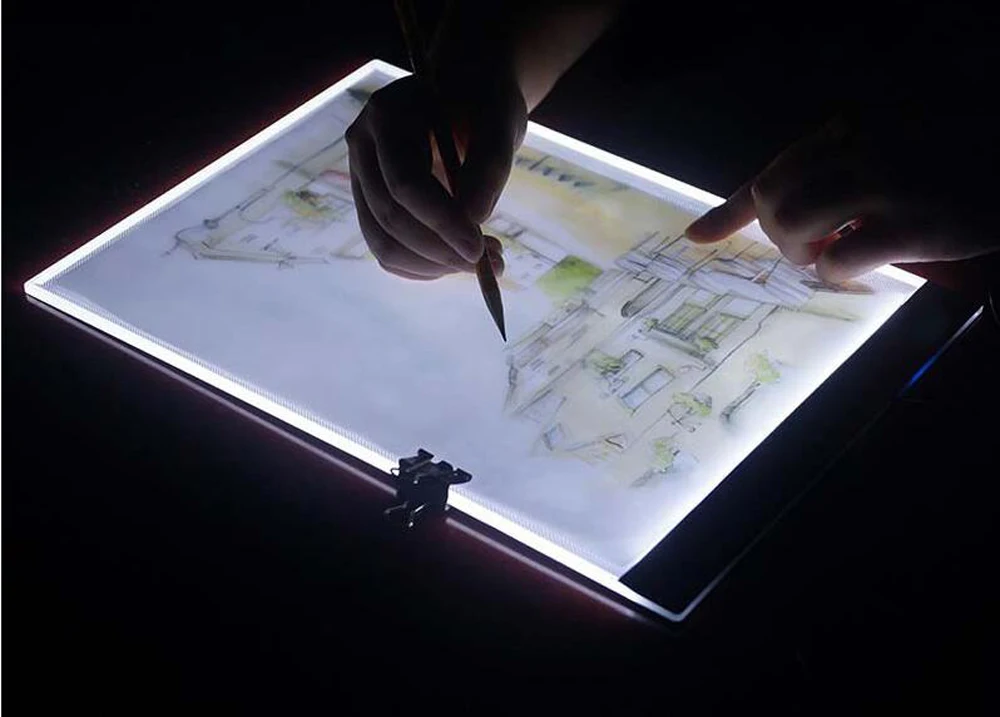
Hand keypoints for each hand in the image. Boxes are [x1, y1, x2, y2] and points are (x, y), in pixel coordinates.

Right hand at [346, 71, 526, 279]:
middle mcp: (362, 147)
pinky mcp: (370, 205)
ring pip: (383, 244)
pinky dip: (427, 268)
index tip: (479, 250)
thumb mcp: (499, 119)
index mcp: (386, 115)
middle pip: (390, 219)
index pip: (405, 183)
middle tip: (494, 262)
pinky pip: (389, 252)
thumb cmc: (484, 101)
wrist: (467, 97)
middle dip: (442, 251)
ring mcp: (361, 179)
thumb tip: (475, 218)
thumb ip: (490, 163)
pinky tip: (462, 258)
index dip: (441, 222)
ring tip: (488, 261)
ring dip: (436, 266)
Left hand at [683, 114, 998, 283]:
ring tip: (831, 252)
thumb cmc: (936, 160)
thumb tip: (754, 216)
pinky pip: (839, 260)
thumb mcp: (876, 147)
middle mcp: (859, 147)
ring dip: (802, 253)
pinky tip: (862, 262)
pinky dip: (838, 272)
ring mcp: (885, 184)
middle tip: (807, 245)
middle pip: (772, 200)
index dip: (728, 212)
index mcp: (846, 127)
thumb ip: (817, 172)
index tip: (696, 238)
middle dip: (777, 234)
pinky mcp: (912, 225)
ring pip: (795, 226)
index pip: (770, 172)